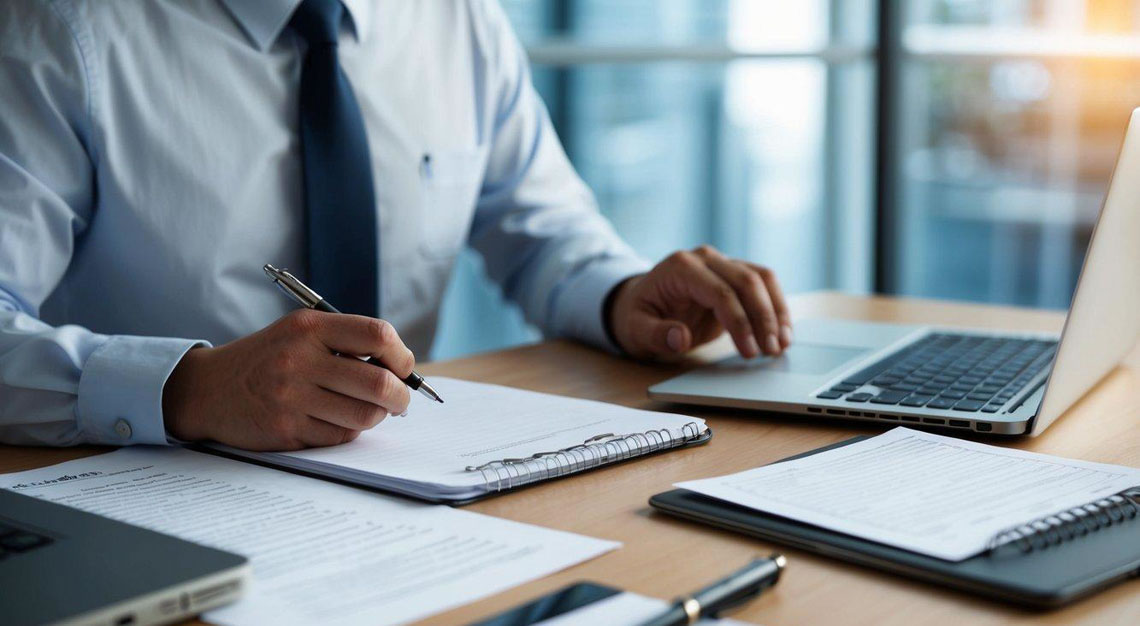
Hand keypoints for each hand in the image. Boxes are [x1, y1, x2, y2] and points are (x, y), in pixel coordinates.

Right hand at [162, 310, 414, 450]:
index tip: (404, 368)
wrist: (209, 389)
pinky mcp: (285, 430)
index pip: (377, 335)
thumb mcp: (300, 332)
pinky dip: (347, 432)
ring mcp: (291, 397)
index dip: (402, 355)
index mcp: (309, 327)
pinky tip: (333, 420)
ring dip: (376, 417)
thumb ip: (347, 342)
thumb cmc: (269, 359)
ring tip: (368, 410)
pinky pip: (339, 437)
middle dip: (400, 397)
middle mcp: (299, 359)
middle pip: (378, 382)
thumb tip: (402, 369)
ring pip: (364, 416)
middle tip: (400, 401)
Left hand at [608, 245, 791, 360]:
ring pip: (762, 278)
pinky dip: (776, 307)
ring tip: (783, 345)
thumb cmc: (637, 316)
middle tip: (771, 351)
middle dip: (764, 318)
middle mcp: (705, 258)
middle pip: (747, 281)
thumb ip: (655, 334)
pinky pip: (763, 285)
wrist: (639, 302)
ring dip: (777, 311)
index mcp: (680, 267)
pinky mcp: (734, 275)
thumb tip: (680, 338)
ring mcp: (721, 263)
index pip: (720, 292)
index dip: (739, 323)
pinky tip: (783, 333)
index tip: (750, 352)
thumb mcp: (635, 330)